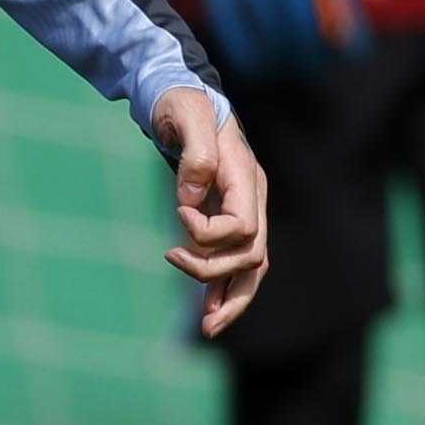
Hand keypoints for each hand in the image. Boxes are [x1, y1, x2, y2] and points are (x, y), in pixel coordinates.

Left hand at [151, 88, 271, 337]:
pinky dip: (224, 292)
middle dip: (215, 273)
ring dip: (230, 300)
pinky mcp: (226, 220)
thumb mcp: (185, 115)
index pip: (243, 227)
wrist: (182, 96)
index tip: (179, 211)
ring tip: (208, 328)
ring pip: (250, 269)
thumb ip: (195, 154)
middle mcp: (252, 199)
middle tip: (172, 258)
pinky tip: (208, 315)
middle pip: (251, 256)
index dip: (208, 232)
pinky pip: (236, 265)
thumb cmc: (182, 102)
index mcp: (246, 177)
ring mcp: (244, 211)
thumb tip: (191, 198)